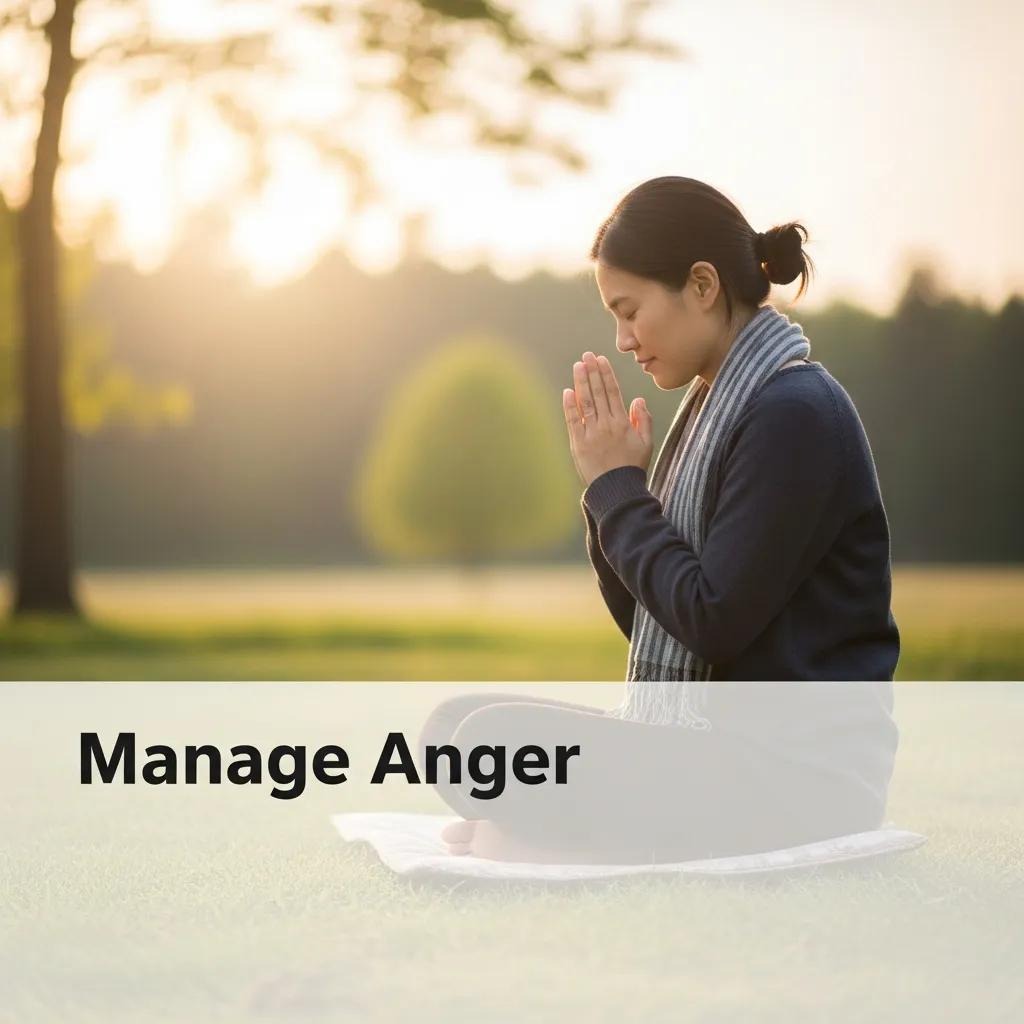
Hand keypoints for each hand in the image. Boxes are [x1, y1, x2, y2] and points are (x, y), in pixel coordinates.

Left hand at [563, 351, 653, 486]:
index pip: (613, 392)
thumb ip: (644, 420)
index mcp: (623, 423)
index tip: (601, 360)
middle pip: (598, 392)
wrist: (617, 490)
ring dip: (581, 382)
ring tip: (578, 366)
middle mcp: (606, 424)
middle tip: (587, 355)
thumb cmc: (632, 467)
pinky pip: (573, 420)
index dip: (606, 374)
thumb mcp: (646, 443)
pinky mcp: (578, 444)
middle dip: (592, 372)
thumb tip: (638, 400)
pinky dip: (570, 405)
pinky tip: (568, 392)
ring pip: (586, 402)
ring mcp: (591, 433)